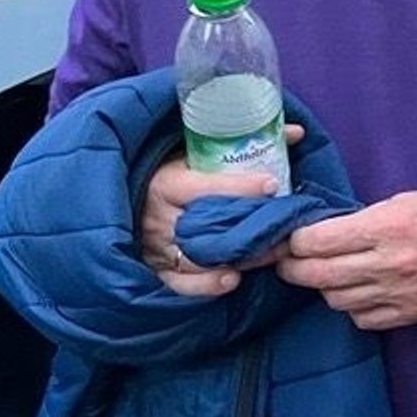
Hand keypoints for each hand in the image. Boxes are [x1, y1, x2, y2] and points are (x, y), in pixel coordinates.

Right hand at [137, 125, 297, 296]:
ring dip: (239, 257)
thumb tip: (296, 132)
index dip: (241, 187)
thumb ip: (236, 145)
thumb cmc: (165, 175)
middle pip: (210, 226)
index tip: (272, 184)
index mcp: (166, 184)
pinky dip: (207, 284)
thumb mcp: (189, 153)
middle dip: (250, 227)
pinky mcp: (157, 270)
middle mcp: (161, 218)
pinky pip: (182, 284)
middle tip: (285, 226)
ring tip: (272, 252)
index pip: (206, 187)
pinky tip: (233, 279)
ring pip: (201, 257)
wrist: (121, 202)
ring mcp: (157, 248)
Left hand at [276, 186, 416, 330]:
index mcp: (387, 226)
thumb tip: (318, 231)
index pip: (317, 241)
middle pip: (318, 275)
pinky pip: (362, 319)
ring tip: (327, 274)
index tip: (288, 239)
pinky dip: (352, 307)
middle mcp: (390, 262)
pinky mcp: (409, 314)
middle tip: (287, 262)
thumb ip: (361, 218)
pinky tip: (358, 291)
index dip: (293, 241)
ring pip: (336, 299)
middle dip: (292, 268)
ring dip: (324, 287)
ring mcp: (399, 293)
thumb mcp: (402, 199)